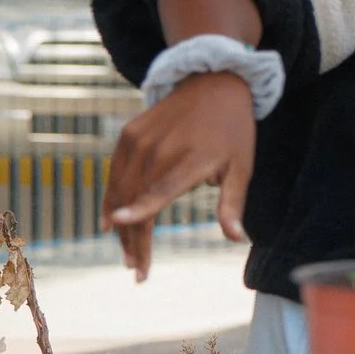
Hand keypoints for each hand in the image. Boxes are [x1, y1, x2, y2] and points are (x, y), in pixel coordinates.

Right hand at [104, 71, 255, 280]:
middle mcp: (161, 148)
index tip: (122, 225)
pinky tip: (112, 222)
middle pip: (138, 199)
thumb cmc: (233, 131)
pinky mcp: (128, 134)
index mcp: (193, 157)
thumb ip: (233, 203)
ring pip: (122, 189)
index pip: (162, 187)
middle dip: (135, 239)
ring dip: (121, 225)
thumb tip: (236, 238)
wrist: (213, 83)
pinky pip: (115, 172)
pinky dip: (112, 197)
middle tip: (137, 270)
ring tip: (128, 255)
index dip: (141, 208)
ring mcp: (141, 139)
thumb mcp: (242, 166)